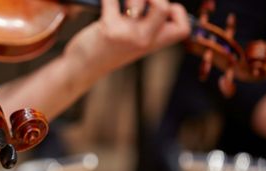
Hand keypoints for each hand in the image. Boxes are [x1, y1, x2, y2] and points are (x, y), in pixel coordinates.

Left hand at [65, 0, 189, 72]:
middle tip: (137, 4)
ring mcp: (127, 35)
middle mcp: (144, 40)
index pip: (182, 28)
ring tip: (119, 3)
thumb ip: (145, 24)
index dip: (176, 11)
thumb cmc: (107, 49)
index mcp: (154, 43)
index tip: (160, 9)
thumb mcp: (133, 40)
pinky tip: (104, 2)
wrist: (83, 69)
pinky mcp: (108, 29)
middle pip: (164, 7)